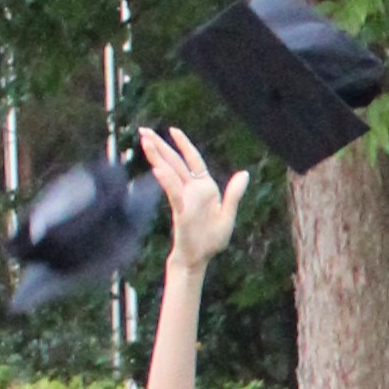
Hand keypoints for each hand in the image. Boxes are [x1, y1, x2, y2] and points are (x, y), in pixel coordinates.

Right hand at [141, 127, 246, 269]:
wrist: (200, 259)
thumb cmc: (212, 240)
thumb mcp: (228, 216)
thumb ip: (234, 195)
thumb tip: (244, 173)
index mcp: (205, 188)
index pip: (193, 160)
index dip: (184, 144)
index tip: (172, 130)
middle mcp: (192, 190)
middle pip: (175, 162)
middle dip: (160, 146)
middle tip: (143, 131)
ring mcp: (184, 199)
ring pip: (169, 172)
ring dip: (157, 156)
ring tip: (145, 141)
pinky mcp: (181, 210)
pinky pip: (173, 192)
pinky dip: (166, 180)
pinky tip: (158, 169)